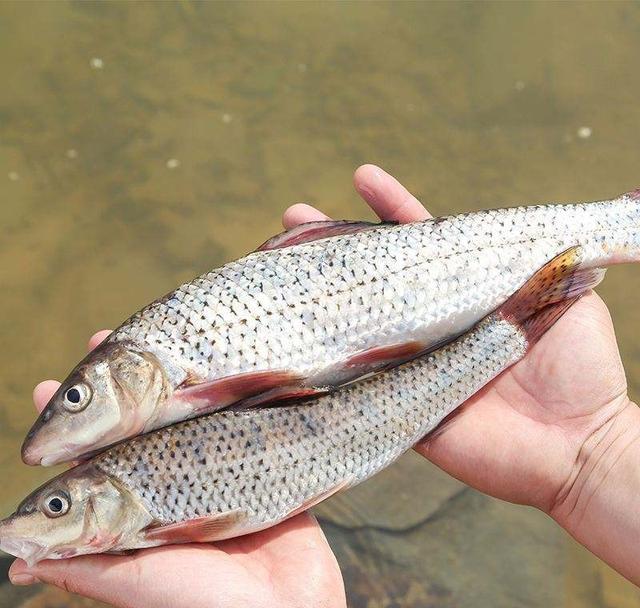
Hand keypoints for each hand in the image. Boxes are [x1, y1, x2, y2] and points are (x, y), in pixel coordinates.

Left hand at [9, 348, 345, 603]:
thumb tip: (15, 556)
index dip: (73, 425)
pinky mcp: (262, 470)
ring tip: (150, 339)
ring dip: (172, 378)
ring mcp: (220, 476)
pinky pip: (247, 428)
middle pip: (141, 426)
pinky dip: (234, 396)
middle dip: (121, 385)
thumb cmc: (204, 603)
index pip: (96, 459)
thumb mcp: (136, 584)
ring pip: (191, 419)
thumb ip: (86, 567)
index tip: (44, 386)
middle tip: (100, 339)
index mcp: (141, 515)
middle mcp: (176, 491)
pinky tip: (221, 367)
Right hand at [284, 164, 639, 584]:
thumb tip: (526, 224)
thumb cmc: (580, 367)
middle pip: (374, 278)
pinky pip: (359, 383)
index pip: (420, 243)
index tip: (361, 177)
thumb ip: (539, 260)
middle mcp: (431, 324)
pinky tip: (295, 338)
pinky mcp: (402, 405)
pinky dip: (329, 362)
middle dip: (333, 244)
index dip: (389, 209)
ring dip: (319, 295)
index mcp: (465, 293)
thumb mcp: (567, 294)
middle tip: (292, 217)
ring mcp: (412, 363)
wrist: (578, 444)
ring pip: (358, 324)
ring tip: (277, 264)